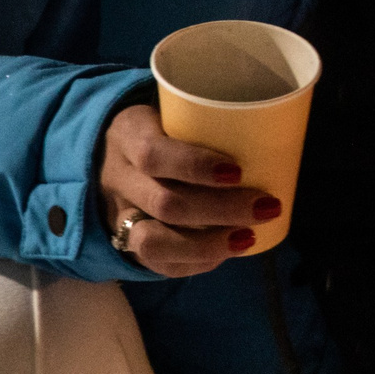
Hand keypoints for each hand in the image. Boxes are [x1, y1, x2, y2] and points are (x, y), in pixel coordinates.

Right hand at [95, 103, 281, 277]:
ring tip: (249, 236)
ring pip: (153, 242)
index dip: (196, 166)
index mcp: (128, 135)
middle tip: (266, 206)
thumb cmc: (156, 127)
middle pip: (164, 204)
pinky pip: (155, 263)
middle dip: (221, 210)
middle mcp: (117, 179)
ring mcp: (115, 215)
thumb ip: (207, 119)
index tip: (239, 172)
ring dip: (208, 244)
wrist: (98, 152)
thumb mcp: (169, 110)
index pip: (154, 154)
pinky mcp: (122, 242)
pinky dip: (196, 262)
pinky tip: (228, 252)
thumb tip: (276, 126)